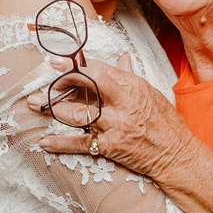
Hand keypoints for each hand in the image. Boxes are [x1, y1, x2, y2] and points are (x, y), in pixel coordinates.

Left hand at [31, 54, 201, 180]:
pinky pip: (80, 144)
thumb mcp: (150, 92)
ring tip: (35, 105)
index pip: (97, 70)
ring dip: (52, 110)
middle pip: (83, 89)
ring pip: (76, 115)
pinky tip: (44, 141)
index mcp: (131, 86)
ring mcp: (114, 126)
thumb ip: (129, 76)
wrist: (177, 154)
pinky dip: (60, 144)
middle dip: (58, 85)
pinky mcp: (110, 147)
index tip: (55, 63)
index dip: (73, 66)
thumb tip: (120, 58)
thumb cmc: (166, 122)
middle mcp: (121, 104)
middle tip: (41, 85)